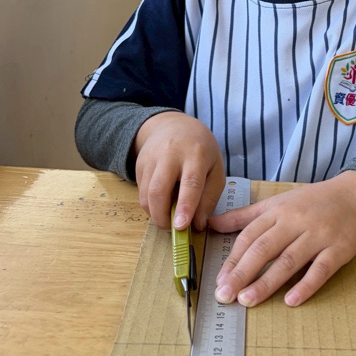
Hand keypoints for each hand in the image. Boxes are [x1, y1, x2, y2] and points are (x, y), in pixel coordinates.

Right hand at [133, 112, 224, 231]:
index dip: (185, 206)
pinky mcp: (139, 165)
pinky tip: (162, 203)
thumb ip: (209, 198)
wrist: (173, 125)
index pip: (190, 183)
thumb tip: (198, 225)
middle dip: (162, 217)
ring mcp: (151, 158)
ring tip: (169, 218)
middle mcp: (170, 154)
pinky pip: (141, 192)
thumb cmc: (200, 150)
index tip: (180, 227)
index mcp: (196, 154)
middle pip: (159, 190)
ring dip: (155, 214)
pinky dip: (150, 205)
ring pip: (146, 195)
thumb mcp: (216, 169)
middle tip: (172, 230)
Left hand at [210, 171, 355, 307]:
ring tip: (248, 300)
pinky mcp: (339, 249)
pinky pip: (321, 269)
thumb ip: (246, 216)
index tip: (219, 280)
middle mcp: (296, 221)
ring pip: (289, 260)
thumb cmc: (314, 201)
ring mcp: (318, 235)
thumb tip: (212, 224)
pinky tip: (291, 301)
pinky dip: (306, 286)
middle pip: (265, 248)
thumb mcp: (278, 202)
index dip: (233, 258)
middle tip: (225, 295)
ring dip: (267, 282)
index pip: (250, 235)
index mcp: (279, 210)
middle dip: (242, 272)